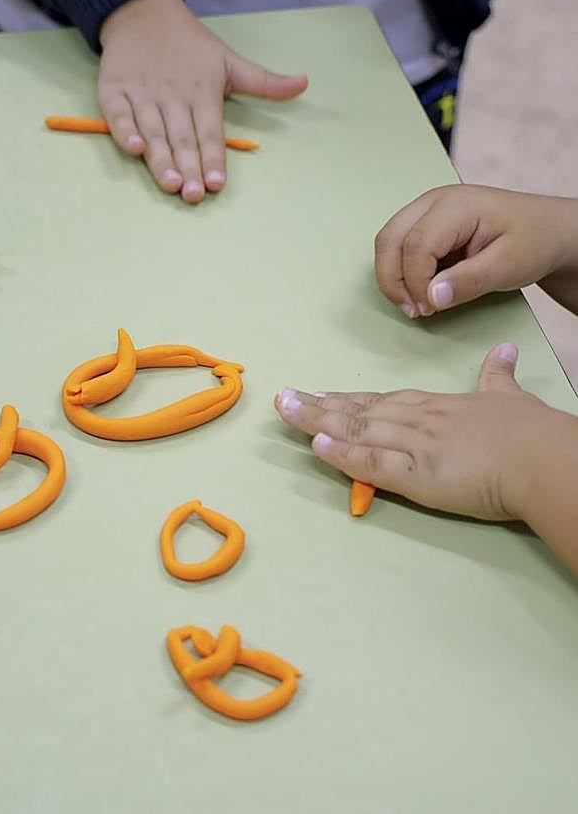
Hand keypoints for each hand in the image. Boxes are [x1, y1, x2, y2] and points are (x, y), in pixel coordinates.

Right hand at [98, 0, 307, 203]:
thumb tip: (303, 83)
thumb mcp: (229, 62)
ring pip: (153, 132)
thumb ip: (264, 82)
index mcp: (202, 94)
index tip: (217, 183)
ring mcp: (143, 95)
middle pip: (182, 139)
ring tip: (170, 184)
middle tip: (194, 195)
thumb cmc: (190, 47)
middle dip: (188, 168)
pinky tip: (133, 148)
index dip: (214, 159)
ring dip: (160, 159)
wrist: (143, 13)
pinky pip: (117, 114)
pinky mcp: (114, 91)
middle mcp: (173, 97)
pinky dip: (123, 130)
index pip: (210, 133)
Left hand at [275, 343, 562, 521]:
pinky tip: (317, 446)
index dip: (345, 399)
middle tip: (284, 397)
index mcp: (432, 406)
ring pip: (355, 430)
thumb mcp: (508, 395)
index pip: (378, 400)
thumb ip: (497, 375)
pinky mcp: (417, 475)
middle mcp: (415, 420)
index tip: (318, 394)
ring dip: (316, 421)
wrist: (542, 457)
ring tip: (286, 411)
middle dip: (317, 405)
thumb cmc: (528, 430)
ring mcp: (413, 446)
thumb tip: (505, 350)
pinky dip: (342, 455)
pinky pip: (372, 463)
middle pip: (357, 411)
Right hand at [375, 184, 577, 317]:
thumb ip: (469, 281)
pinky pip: (398, 246)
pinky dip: (401, 271)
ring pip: (387, 242)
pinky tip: (422, 289)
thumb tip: (431, 297)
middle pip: (390, 239)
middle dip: (393, 280)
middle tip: (413, 310)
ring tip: (415, 303)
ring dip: (393, 277)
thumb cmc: (534, 241)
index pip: (416, 245)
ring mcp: (427, 210)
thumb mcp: (509, 266)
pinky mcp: (425, 223)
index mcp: (457, 205)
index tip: (429, 309)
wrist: (548, 231)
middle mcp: (434, 201)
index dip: (415, 282)